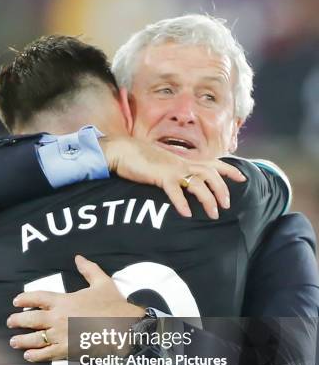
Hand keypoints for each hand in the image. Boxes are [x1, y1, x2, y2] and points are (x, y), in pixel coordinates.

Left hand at [7, 255, 143, 362]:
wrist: (124, 327)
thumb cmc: (113, 304)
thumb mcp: (102, 282)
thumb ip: (88, 269)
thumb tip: (79, 257)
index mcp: (64, 300)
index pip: (37, 298)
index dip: (24, 299)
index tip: (16, 301)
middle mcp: (58, 317)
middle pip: (30, 319)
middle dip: (17, 321)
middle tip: (10, 322)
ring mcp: (61, 335)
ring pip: (35, 338)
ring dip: (21, 340)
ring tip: (14, 341)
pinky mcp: (67, 350)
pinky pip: (46, 354)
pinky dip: (35, 356)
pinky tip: (29, 356)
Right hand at [100, 136, 245, 218]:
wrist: (122, 150)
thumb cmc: (141, 159)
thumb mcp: (163, 164)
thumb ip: (175, 171)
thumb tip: (183, 182)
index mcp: (184, 160)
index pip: (214, 163)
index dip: (229, 170)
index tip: (242, 178)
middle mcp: (182, 163)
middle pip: (211, 174)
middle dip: (222, 190)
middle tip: (226, 205)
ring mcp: (172, 169)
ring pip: (198, 183)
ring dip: (208, 200)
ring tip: (212, 214)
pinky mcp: (160, 176)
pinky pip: (175, 191)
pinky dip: (182, 203)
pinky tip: (187, 214)